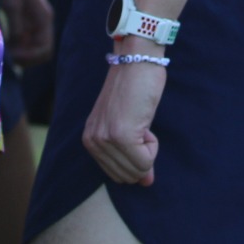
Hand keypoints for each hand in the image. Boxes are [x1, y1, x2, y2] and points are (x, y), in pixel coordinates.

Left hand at [0, 0, 54, 67]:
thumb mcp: (12, 5)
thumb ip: (17, 27)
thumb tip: (18, 47)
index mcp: (43, 17)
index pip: (46, 49)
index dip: (31, 58)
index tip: (13, 56)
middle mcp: (42, 20)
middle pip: (41, 50)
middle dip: (27, 58)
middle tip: (8, 58)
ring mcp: (34, 18)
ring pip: (32, 45)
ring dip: (21, 52)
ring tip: (4, 50)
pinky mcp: (24, 16)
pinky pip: (24, 37)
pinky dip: (16, 43)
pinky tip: (3, 42)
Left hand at [84, 59, 164, 185]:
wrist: (137, 60)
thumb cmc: (136, 88)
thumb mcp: (129, 127)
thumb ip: (132, 157)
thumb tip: (146, 183)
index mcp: (90, 139)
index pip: (117, 175)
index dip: (135, 158)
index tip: (135, 130)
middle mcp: (93, 141)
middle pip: (127, 176)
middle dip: (142, 156)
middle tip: (140, 126)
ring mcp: (105, 139)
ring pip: (137, 170)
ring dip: (148, 150)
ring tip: (140, 122)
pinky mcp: (121, 136)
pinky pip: (145, 161)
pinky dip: (153, 146)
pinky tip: (145, 123)